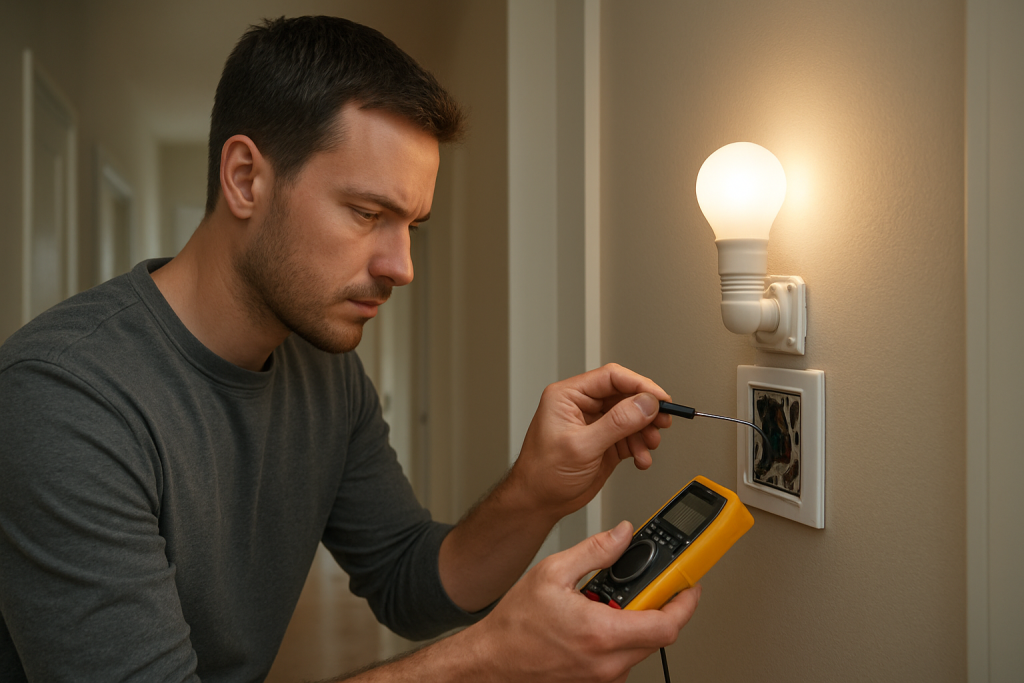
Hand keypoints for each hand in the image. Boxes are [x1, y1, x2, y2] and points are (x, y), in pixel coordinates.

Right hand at [468, 521, 700, 682]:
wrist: (492, 659)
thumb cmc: (515, 624)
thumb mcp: (552, 572)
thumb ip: (595, 551)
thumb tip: (623, 535)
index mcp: (600, 632)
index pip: (666, 624)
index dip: (685, 602)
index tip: (690, 585)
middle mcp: (607, 661)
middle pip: (660, 636)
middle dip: (662, 607)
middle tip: (656, 585)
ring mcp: (602, 677)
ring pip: (643, 647)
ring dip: (641, 623)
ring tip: (616, 602)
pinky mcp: (596, 682)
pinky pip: (624, 659)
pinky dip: (623, 637)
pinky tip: (602, 620)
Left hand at [511, 363, 672, 516]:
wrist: (538, 502)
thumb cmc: (543, 473)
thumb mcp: (582, 446)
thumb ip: (617, 423)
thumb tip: (645, 403)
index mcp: (569, 396)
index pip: (611, 377)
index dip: (639, 385)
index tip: (660, 398)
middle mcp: (583, 406)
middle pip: (625, 395)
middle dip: (646, 410)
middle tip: (663, 420)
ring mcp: (595, 424)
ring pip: (632, 416)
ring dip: (646, 431)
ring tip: (649, 445)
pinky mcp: (604, 442)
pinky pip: (631, 436)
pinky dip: (640, 447)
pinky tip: (640, 458)